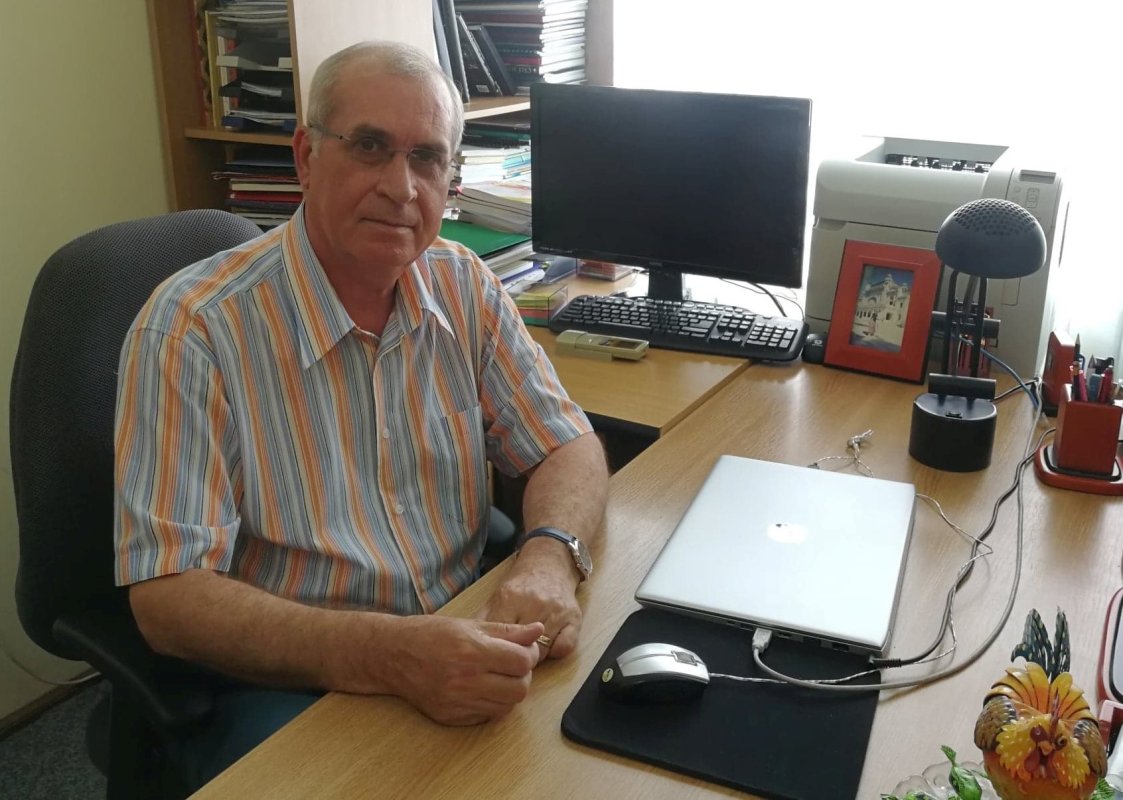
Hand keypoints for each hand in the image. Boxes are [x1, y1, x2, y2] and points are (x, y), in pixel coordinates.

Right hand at [379, 616, 542, 725]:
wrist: (393, 655)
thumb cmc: (430, 634)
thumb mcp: (470, 624)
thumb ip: (507, 631)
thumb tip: (538, 631)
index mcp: (472, 651)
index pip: (522, 662)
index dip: (529, 655)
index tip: (524, 650)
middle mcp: (465, 680)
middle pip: (519, 689)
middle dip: (523, 676)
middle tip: (513, 665)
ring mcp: (457, 702)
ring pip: (506, 707)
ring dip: (509, 692)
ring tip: (498, 677)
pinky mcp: (450, 717)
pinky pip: (486, 716)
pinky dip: (491, 704)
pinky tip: (482, 688)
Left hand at [478, 540, 582, 663]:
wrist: (550, 563)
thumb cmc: (522, 584)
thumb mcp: (499, 595)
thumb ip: (484, 618)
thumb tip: (468, 642)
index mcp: (511, 598)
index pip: (501, 637)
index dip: (496, 652)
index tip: (494, 656)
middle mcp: (535, 605)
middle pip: (521, 647)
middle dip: (514, 658)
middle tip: (510, 659)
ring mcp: (557, 612)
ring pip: (543, 651)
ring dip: (535, 658)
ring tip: (529, 652)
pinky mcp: (574, 619)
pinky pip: (564, 649)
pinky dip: (556, 652)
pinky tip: (550, 646)